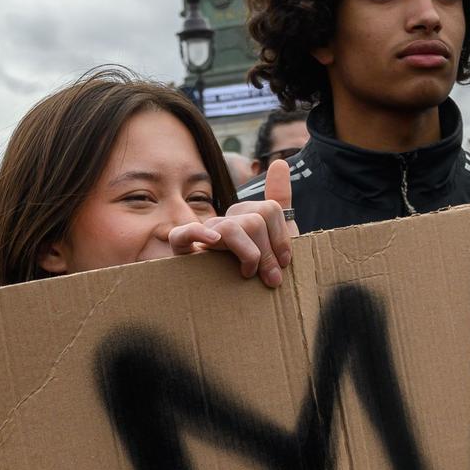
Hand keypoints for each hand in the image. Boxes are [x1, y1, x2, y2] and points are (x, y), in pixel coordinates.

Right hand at [165, 158, 296, 288]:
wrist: (232, 307)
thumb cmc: (256, 274)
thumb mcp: (274, 242)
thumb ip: (280, 202)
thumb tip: (280, 163)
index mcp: (246, 218)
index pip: (269, 209)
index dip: (282, 237)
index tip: (285, 262)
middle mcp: (226, 222)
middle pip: (254, 220)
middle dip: (268, 253)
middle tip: (272, 279)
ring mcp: (205, 233)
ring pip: (232, 229)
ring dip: (248, 254)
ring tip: (249, 274)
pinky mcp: (183, 248)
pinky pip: (185, 233)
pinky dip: (200, 234)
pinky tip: (213, 243)